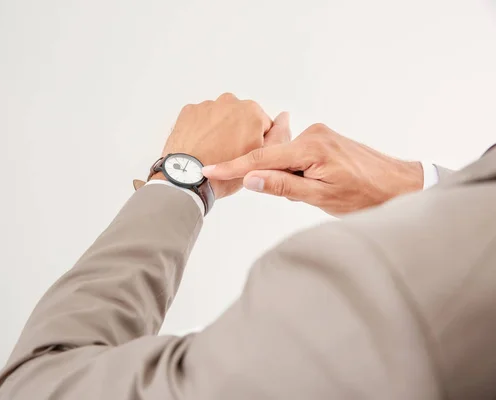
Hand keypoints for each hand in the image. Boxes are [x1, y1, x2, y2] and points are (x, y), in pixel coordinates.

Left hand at [159, 93, 274, 198]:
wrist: (187, 179)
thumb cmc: (223, 175)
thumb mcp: (259, 161)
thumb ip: (277, 138)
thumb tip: (285, 118)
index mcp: (252, 112)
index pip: (263, 125)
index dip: (257, 142)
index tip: (246, 154)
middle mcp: (230, 102)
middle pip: (241, 118)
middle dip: (238, 132)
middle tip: (229, 155)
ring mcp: (207, 105)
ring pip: (220, 117)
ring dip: (219, 130)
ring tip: (213, 152)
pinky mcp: (189, 111)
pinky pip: (200, 119)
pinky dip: (201, 129)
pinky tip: (200, 146)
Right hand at [202, 123, 422, 214]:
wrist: (399, 186)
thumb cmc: (365, 196)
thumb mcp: (320, 197)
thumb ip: (283, 186)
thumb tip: (249, 179)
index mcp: (311, 147)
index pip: (261, 160)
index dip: (232, 167)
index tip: (207, 171)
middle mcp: (313, 134)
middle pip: (274, 159)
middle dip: (276, 181)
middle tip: (302, 197)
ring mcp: (320, 134)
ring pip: (287, 160)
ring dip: (292, 180)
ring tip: (319, 193)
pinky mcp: (324, 139)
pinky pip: (298, 157)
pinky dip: (300, 173)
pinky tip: (319, 185)